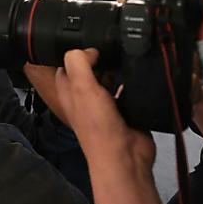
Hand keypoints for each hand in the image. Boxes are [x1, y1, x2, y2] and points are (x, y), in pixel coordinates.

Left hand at [55, 49, 154, 169]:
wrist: (126, 156)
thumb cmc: (99, 128)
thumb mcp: (81, 87)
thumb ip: (79, 62)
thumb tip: (89, 50)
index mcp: (68, 90)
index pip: (67, 62)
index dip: (78, 52)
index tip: (92, 48)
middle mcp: (84, 96)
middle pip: (90, 67)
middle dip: (100, 58)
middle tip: (110, 56)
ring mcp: (104, 103)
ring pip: (109, 76)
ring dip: (117, 70)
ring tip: (122, 66)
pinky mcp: (124, 108)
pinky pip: (127, 88)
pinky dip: (131, 82)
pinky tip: (135, 79)